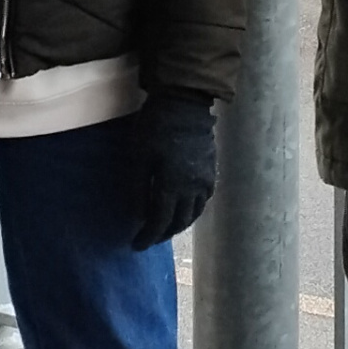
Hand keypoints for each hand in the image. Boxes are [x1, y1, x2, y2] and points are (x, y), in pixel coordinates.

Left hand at [130, 94, 219, 249]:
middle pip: (180, 221)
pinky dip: (194, 210)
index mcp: (173, 185)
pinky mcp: (211, 168)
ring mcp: (206, 178)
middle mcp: (193, 187)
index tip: (136, 246)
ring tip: (166, 227)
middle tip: (150, 238)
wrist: (184, 103)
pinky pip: (205, 199)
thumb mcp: (138, 157)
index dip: (148, 236)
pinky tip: (185, 208)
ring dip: (180, 224)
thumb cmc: (155, 127)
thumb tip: (139, 216)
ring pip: (195, 213)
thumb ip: (139, 189)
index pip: (160, 221)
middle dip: (164, 234)